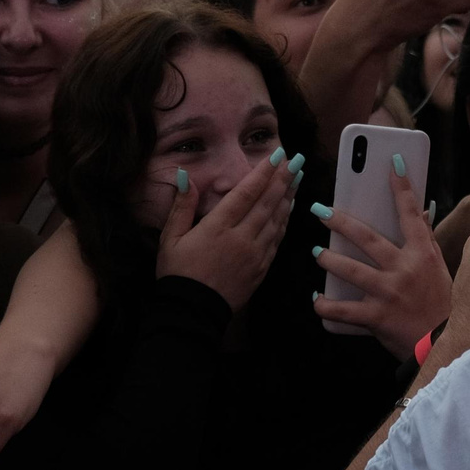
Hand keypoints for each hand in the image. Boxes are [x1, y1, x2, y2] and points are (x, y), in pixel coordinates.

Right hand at [156, 151, 300, 310]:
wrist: (192, 312)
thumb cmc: (178, 274)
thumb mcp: (171, 238)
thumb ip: (182, 206)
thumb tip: (185, 177)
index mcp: (218, 227)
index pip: (246, 193)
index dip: (263, 173)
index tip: (277, 156)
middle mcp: (241, 237)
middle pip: (267, 203)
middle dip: (284, 179)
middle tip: (297, 161)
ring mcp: (255, 254)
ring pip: (276, 220)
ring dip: (288, 197)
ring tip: (298, 179)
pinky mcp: (261, 268)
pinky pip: (277, 239)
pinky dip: (285, 221)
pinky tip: (289, 210)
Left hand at [314, 165, 454, 359]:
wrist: (444, 344)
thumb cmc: (442, 304)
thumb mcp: (440, 269)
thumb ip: (426, 242)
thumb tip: (421, 213)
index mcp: (422, 254)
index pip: (411, 214)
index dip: (401, 187)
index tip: (391, 163)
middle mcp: (404, 269)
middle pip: (367, 238)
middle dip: (340, 222)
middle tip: (320, 210)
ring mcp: (388, 293)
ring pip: (349, 270)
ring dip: (328, 260)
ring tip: (317, 253)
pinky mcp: (376, 317)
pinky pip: (343, 310)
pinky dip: (325, 305)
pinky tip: (316, 300)